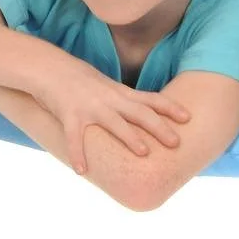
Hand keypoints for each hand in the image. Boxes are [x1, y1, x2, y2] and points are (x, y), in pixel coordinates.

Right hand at [29, 49, 190, 175]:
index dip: (169, 107)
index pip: (149, 99)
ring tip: (144, 152)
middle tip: (176, 141)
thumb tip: (141, 115)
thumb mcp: (106, 87)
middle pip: (138, 113)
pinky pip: (74, 137)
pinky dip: (78, 153)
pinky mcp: (69, 114)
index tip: (188, 117)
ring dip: (130, 137)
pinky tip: (82, 170)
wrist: (50, 67)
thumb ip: (122, 100)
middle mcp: (108, 98)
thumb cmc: (79, 79)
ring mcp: (89, 106)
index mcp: (118, 92)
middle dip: (159, 127)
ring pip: (114, 123)